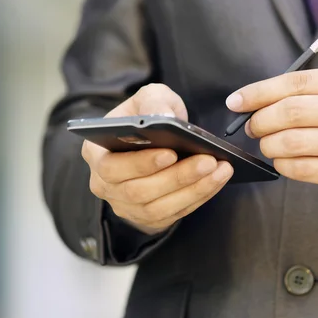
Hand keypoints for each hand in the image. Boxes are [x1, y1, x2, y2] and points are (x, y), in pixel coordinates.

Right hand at [82, 84, 232, 233]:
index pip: (111, 167)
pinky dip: (199, 197)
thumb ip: (154, 101)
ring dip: (193, 189)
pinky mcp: (148, 218)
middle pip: (138, 191)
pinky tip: (217, 179)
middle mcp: (105, 185)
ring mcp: (125, 206)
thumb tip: (166, 117)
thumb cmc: (147, 116)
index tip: (170, 153)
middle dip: (177, 177)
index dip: (141, 164)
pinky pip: (174, 214)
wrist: (154, 139)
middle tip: (208, 161)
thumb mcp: (149, 98)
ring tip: (220, 170)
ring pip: (159, 207)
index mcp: (96, 154)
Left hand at [226, 64, 317, 204]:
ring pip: (295, 142)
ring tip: (267, 144)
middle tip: (251, 126)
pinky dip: (284, 165)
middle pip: (292, 111)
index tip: (237, 101)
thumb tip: (267, 98)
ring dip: (269, 144)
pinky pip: (306, 170)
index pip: (297, 82)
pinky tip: (282, 162)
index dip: (259, 92)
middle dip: (260, 120)